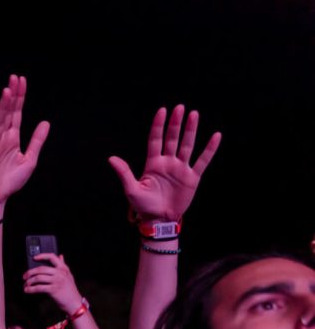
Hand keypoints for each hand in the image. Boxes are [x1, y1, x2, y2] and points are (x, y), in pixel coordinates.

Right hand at [0, 75, 49, 219]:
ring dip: (2, 107)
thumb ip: (37, 141)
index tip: (21, 81)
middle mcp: (2, 139)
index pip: (16, 113)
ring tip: (6, 92)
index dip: (19, 98)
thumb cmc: (10, 180)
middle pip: (7, 113)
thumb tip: (46, 122)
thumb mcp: (30, 159)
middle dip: (11, 96)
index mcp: (12, 138)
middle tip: (14, 78)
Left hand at [23, 253, 81, 314]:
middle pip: (41, 269)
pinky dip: (31, 289)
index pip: (52, 257)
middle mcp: (60, 273)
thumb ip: (63, 265)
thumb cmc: (70, 290)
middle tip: (24, 276)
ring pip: (38, 278)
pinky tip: (28, 290)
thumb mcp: (69, 275)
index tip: (34, 258)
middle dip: (30, 272)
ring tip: (26, 285)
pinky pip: (39, 287)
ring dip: (29, 281)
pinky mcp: (53, 289)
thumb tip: (61, 256)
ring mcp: (57, 281)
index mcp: (63, 268)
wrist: (75, 303)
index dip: (42, 256)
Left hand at [108, 105, 220, 221]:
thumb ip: (124, 173)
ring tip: (194, 114)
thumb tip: (111, 158)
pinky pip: (203, 161)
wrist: (159, 220)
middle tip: (179, 108)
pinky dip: (209, 149)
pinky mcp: (192, 177)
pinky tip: (216, 136)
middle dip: (175, 124)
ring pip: (187, 145)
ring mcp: (181, 168)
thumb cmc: (143, 205)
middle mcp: (168, 162)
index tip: (162, 111)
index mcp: (152, 163)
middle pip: (172, 139)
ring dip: (191, 130)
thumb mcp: (132, 189)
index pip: (155, 140)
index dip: (158, 126)